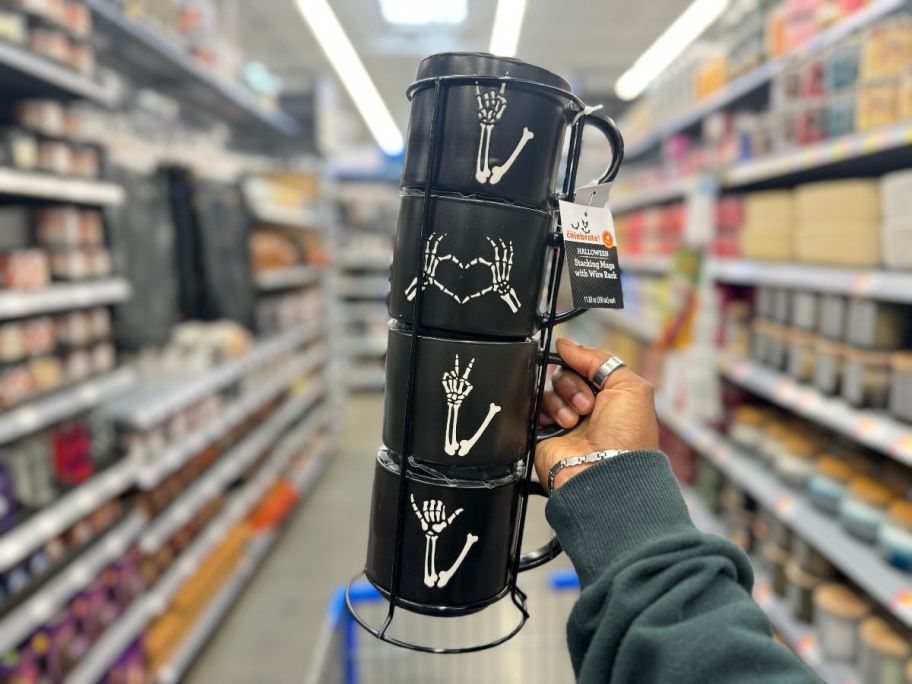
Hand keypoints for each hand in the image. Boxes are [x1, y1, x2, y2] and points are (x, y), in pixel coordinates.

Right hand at [536, 338, 658, 489]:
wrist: (605, 472)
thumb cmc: (626, 437)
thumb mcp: (629, 386)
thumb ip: (599, 359)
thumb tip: (566, 344)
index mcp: (610, 395)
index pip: (586, 364)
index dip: (583, 363)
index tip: (582, 367)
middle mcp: (588, 407)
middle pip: (565, 373)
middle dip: (574, 385)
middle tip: (588, 406)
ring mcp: (565, 420)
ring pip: (549, 389)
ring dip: (563, 400)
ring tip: (576, 421)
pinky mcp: (545, 432)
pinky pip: (535, 406)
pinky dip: (548, 412)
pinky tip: (562, 425)